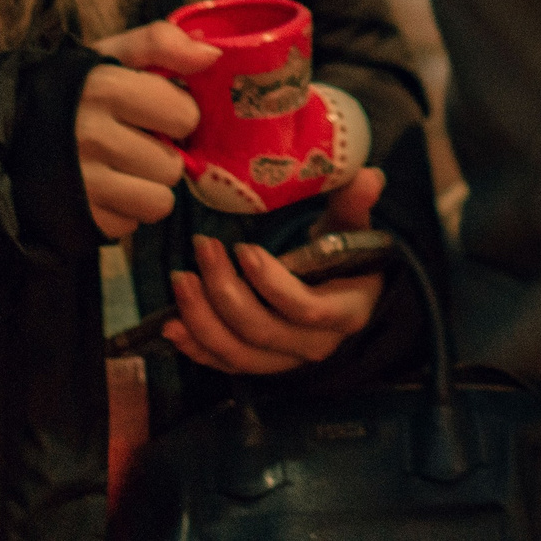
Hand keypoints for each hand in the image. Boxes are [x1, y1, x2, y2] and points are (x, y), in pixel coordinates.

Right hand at [80, 21, 219, 239]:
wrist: (6, 131)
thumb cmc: (72, 90)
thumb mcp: (109, 55)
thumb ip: (161, 43)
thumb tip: (212, 54)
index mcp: (105, 88)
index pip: (185, 115)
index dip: (175, 114)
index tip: (152, 112)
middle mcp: (93, 136)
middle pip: (174, 165)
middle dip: (161, 154)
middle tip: (133, 142)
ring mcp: (84, 183)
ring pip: (160, 201)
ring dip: (148, 188)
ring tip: (122, 169)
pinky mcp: (80, 218)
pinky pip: (133, 226)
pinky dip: (125, 211)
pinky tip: (104, 190)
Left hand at [167, 167, 387, 374]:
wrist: (344, 293)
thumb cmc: (345, 255)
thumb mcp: (354, 227)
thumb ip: (356, 204)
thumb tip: (369, 176)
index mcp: (344, 312)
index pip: (305, 308)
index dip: (271, 283)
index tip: (243, 248)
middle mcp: (314, 345)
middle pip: (262, 330)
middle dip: (225, 291)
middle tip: (203, 247)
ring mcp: (285, 359)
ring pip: (238, 353)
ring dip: (203, 319)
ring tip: (181, 278)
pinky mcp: (260, 363)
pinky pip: (225, 364)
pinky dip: (196, 348)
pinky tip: (171, 325)